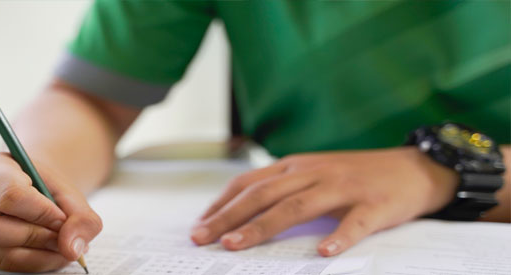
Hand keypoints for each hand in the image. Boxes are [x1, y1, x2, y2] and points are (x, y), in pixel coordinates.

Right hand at [0, 153, 101, 271]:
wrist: (29, 191)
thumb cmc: (44, 188)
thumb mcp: (66, 191)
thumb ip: (79, 216)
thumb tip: (73, 250)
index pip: (8, 194)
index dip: (40, 212)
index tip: (61, 218)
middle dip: (35, 237)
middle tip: (62, 237)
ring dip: (39, 255)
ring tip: (62, 246)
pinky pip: (2, 267)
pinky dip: (35, 264)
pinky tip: (51, 253)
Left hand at [191, 147, 457, 255]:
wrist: (413, 167)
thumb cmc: (358, 175)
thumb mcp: (316, 172)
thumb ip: (286, 186)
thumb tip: (247, 210)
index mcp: (298, 165)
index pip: (251, 183)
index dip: (223, 203)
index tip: (200, 224)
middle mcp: (314, 172)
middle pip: (265, 195)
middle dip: (229, 217)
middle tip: (202, 239)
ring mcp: (344, 187)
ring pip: (297, 206)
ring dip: (264, 226)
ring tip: (237, 245)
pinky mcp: (374, 205)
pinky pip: (355, 223)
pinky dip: (339, 237)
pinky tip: (324, 254)